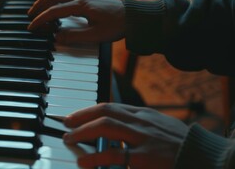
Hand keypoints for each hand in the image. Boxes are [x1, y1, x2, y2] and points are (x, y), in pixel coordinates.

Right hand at [27, 0, 125, 43]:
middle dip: (39, 4)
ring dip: (47, 0)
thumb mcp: (96, 35)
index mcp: (81, 6)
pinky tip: (55, 8)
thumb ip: (74, 36)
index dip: (41, 19)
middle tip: (31, 15)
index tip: (32, 27)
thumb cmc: (118, 25)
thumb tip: (57, 37)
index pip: (54, 11)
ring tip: (39, 10)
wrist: (134, 16)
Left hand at [63, 103, 188, 168]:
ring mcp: (143, 138)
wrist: (202, 155)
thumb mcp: (157, 126)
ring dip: (83, 131)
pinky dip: (96, 157)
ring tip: (69, 138)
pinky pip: (115, 154)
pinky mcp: (145, 158)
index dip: (88, 110)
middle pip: (105, 111)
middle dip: (81, 116)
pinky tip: (84, 161)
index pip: (110, 106)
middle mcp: (141, 122)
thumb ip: (136, 123)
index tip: (73, 115)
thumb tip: (114, 125)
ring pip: (107, 126)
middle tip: (66, 124)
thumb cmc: (178, 143)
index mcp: (142, 114)